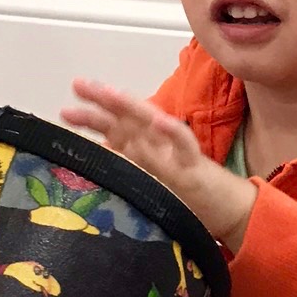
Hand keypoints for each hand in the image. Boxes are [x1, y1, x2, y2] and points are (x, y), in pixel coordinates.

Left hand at [62, 79, 254, 248]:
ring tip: (108, 93)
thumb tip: (99, 157)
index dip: (92, 116)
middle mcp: (159, 146)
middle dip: (102, 101)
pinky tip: (157, 120)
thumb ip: (130, 166)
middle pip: (127, 117)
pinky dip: (171, 130)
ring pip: (150, 123)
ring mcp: (176, 153)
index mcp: (147, 150)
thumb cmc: (191, 196)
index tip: (66, 110)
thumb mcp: (153, 181)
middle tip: (78, 85)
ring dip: (129, 107)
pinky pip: (184, 144)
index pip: (116, 127)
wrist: (230, 211)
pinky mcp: (194, 166)